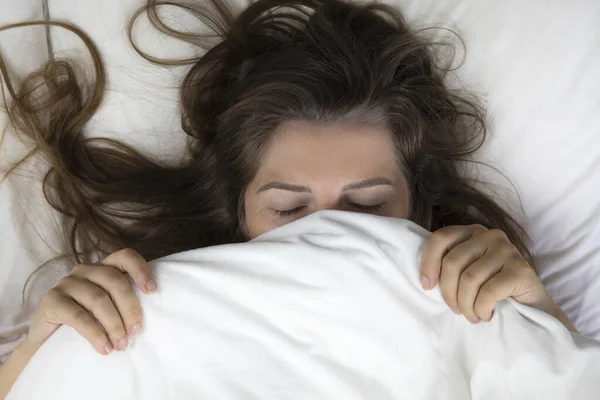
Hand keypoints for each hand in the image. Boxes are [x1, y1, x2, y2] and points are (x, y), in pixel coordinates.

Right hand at [25, 249, 155, 354]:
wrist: (48, 340)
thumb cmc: (87, 321)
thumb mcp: (108, 307)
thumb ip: (125, 301)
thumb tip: (153, 314)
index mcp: (103, 267)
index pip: (126, 256)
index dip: (141, 270)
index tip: (153, 291)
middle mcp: (84, 270)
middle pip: (115, 282)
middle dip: (130, 308)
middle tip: (136, 332)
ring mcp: (66, 283)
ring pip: (99, 299)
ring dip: (114, 325)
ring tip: (121, 345)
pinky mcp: (51, 300)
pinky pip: (79, 316)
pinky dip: (95, 334)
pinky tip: (104, 348)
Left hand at [419, 225, 554, 322]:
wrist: (533, 309)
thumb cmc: (492, 292)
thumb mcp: (466, 273)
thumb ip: (450, 267)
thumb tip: (425, 279)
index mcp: (472, 232)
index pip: (440, 239)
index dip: (428, 262)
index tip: (426, 286)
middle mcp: (490, 235)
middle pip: (453, 262)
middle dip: (448, 292)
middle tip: (455, 310)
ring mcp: (507, 250)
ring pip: (469, 279)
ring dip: (466, 305)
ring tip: (471, 316)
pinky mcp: (521, 269)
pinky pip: (488, 291)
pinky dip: (481, 308)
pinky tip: (485, 315)